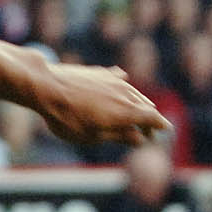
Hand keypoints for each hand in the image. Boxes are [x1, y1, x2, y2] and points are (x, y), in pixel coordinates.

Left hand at [29, 63, 169, 148]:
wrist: (46, 86)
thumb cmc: (67, 117)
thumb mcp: (92, 136)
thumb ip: (119, 135)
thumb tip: (140, 138)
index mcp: (126, 112)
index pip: (152, 118)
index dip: (160, 125)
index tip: (166, 131)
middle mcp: (124, 93)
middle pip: (145, 106)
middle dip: (148, 119)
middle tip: (148, 132)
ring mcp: (113, 80)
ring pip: (133, 92)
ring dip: (137, 104)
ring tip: (137, 113)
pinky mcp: (100, 73)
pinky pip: (118, 79)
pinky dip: (122, 86)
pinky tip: (122, 83)